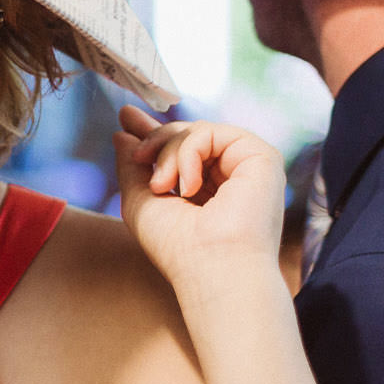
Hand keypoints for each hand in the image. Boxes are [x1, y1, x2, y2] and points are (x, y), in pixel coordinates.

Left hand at [113, 107, 284, 289]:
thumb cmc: (176, 246)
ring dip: (167, 153)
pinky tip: (188, 185)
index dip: (153, 133)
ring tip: (162, 186)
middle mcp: (228, 177)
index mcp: (204, 190)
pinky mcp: (261, 157)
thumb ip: (131, 167)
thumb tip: (122, 134)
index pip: (179, 151)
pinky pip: (210, 133)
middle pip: (186, 134)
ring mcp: (246, 166)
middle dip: (155, 138)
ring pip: (194, 132)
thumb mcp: (141, 201)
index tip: (125, 115)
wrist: (213, 267)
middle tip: (139, 157)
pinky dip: (187, 153)